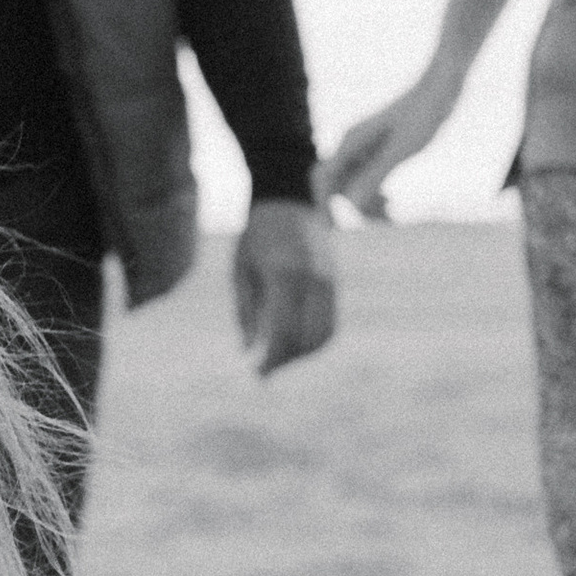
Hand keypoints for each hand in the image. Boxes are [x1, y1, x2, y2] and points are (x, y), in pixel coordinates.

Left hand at [232, 200, 336, 376]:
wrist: (287, 200)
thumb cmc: (255, 237)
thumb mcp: (241, 273)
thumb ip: (246, 314)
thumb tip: (249, 354)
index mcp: (285, 275)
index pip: (284, 333)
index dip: (272, 360)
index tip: (257, 374)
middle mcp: (313, 280)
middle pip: (307, 339)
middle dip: (287, 360)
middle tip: (265, 369)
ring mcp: (328, 281)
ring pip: (324, 334)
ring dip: (303, 353)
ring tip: (279, 356)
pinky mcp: (334, 283)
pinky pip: (330, 322)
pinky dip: (315, 339)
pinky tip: (294, 342)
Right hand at [317, 71, 461, 221]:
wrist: (442, 87)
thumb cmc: (424, 114)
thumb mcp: (402, 149)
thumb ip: (375, 175)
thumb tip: (351, 205)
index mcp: (351, 142)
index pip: (323, 179)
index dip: (323, 206)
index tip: (334, 230)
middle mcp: (353, 143)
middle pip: (336, 185)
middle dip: (353, 207)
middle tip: (384, 221)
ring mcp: (366, 146)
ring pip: (353, 183)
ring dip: (367, 203)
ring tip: (393, 212)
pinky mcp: (381, 147)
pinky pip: (368, 178)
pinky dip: (376, 193)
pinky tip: (392, 200)